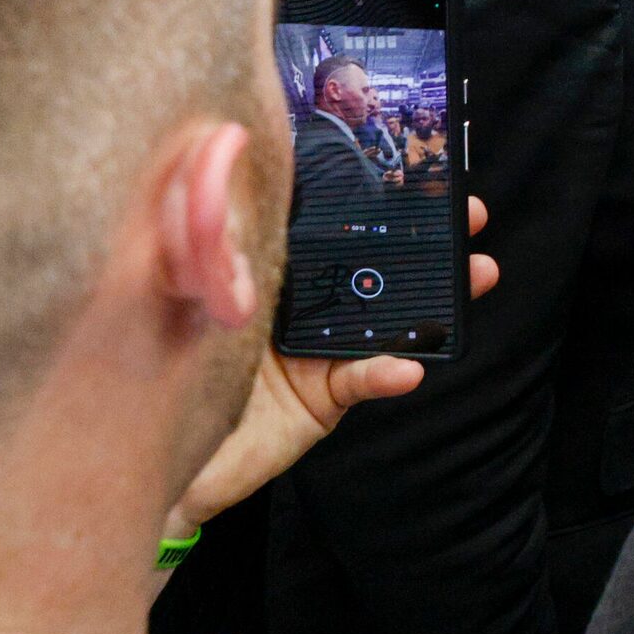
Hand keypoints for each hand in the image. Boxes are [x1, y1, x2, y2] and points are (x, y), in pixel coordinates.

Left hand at [166, 196, 496, 541]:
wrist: (156, 459)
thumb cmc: (161, 372)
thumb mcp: (181, 300)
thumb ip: (199, 256)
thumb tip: (203, 185)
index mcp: (269, 275)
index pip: (328, 227)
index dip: (372, 199)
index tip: (412, 173)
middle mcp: (304, 309)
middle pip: (373, 267)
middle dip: (428, 241)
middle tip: (470, 214)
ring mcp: (320, 352)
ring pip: (387, 318)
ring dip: (437, 301)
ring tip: (478, 275)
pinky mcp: (325, 398)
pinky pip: (361, 380)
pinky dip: (385, 374)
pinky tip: (407, 368)